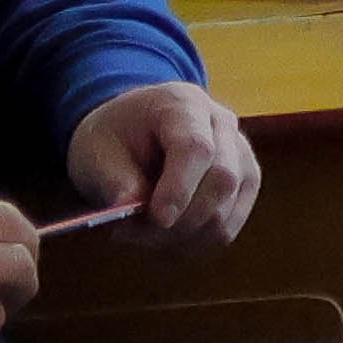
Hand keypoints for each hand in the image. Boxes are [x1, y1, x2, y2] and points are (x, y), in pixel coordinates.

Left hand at [68, 81, 262, 245]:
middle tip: (137, 235)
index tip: (158, 219)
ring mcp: (240, 152)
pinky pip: (230, 224)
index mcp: (182, 104)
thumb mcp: (97, 151)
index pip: (197, 148)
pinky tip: (167, 233)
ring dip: (186, 235)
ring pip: (228, 208)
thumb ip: (116, 180)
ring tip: (145, 234)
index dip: (180, 187)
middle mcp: (222, 123)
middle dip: (183, 219)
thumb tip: (132, 209)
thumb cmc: (114, 136)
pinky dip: (197, 239)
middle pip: (223, 179)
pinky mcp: (245, 180)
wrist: (133, 126)